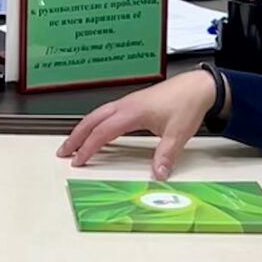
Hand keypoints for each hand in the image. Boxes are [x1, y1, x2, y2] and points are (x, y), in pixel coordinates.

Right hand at [55, 70, 217, 180]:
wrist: (198, 86)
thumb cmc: (187, 103)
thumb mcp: (178, 133)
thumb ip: (165, 155)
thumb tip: (158, 175)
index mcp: (132, 112)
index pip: (102, 132)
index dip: (88, 147)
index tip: (78, 160)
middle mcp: (125, 105)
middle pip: (92, 120)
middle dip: (75, 136)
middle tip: (63, 152)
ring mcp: (128, 102)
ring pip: (97, 114)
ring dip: (82, 128)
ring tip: (73, 143)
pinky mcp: (133, 103)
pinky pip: (106, 112)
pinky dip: (95, 123)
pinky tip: (96, 131)